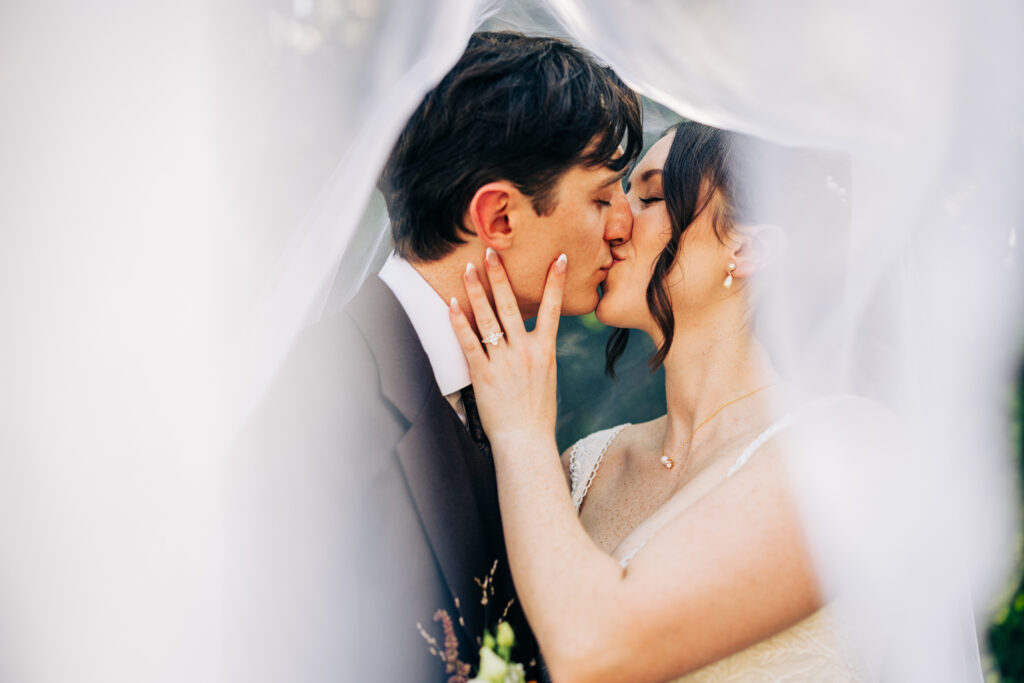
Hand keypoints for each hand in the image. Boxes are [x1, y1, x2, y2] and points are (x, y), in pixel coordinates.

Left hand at [449, 248, 566, 449]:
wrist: (526, 441)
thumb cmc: (538, 413)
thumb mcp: (547, 377)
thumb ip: (539, 353)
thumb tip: (533, 335)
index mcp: (545, 351)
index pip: (554, 309)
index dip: (557, 282)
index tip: (560, 258)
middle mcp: (525, 352)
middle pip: (512, 306)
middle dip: (500, 277)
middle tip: (491, 252)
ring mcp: (503, 362)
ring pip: (488, 319)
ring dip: (477, 292)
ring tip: (468, 269)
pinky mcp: (483, 374)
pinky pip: (469, 343)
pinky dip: (459, 322)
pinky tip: (451, 304)